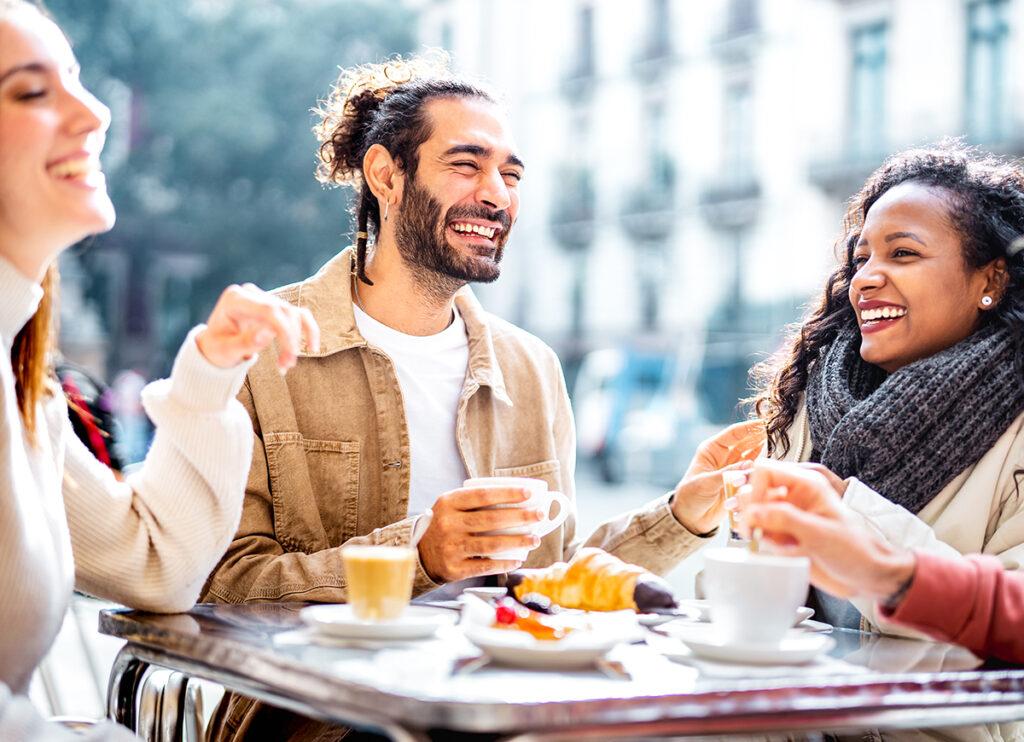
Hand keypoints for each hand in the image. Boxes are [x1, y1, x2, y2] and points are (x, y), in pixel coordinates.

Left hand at [196, 284, 319, 372]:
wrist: (215, 347)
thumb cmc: (217, 349)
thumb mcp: (225, 351)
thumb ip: (245, 342)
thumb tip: (267, 334)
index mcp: (235, 298)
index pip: (268, 309)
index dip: (284, 330)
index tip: (291, 354)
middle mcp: (252, 293)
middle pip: (283, 311)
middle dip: (291, 339)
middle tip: (287, 365)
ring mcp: (265, 298)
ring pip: (293, 314)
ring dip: (297, 340)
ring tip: (288, 364)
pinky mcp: (276, 307)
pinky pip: (298, 315)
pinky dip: (308, 330)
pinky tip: (312, 347)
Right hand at [417, 487, 545, 582]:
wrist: (420, 554)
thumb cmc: (444, 525)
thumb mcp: (451, 506)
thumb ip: (476, 501)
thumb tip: (517, 498)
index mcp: (449, 503)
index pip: (483, 495)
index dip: (508, 493)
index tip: (529, 493)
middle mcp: (449, 524)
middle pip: (491, 520)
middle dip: (520, 517)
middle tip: (539, 516)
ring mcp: (451, 547)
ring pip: (492, 544)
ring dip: (518, 542)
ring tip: (535, 539)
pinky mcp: (455, 568)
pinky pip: (485, 566)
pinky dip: (504, 564)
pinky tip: (518, 559)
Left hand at [670, 420, 765, 534]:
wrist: (690, 518)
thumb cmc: (690, 497)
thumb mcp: (705, 483)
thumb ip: (726, 474)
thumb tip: (748, 465)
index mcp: (711, 450)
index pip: (733, 434)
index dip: (748, 428)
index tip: (763, 423)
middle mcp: (723, 457)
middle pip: (745, 442)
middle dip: (759, 436)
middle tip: (774, 432)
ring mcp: (732, 469)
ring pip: (751, 455)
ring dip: (763, 451)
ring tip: (776, 446)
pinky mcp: (739, 482)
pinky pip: (753, 471)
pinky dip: (762, 467)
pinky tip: (771, 464)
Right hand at [738, 460, 914, 600]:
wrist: (867, 576)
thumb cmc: (856, 550)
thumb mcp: (820, 533)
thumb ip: (784, 520)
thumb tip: (752, 513)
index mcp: (806, 485)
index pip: (764, 471)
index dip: (754, 490)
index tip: (754, 513)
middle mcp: (793, 497)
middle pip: (753, 491)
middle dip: (750, 512)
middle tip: (755, 532)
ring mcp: (787, 517)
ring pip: (752, 514)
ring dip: (756, 531)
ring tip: (777, 546)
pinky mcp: (783, 536)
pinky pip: (759, 533)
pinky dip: (761, 544)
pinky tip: (780, 554)